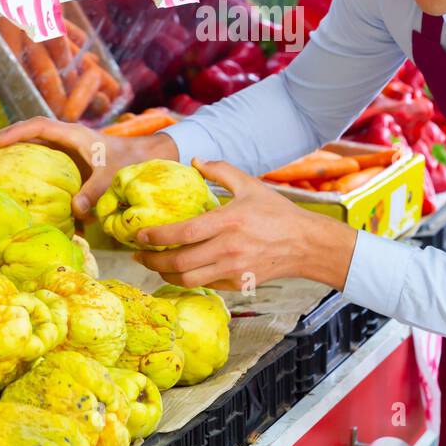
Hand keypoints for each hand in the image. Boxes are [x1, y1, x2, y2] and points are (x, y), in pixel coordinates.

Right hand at [0, 117, 177, 221]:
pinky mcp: (71, 162)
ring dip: (10, 153)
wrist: (150, 157)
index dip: (12, 135)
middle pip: (26, 133)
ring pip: (31, 146)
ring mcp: (67, 149)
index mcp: (73, 135)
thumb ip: (94, 193)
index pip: (36, 127)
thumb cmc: (133, 162)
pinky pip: (43, 162)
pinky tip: (16, 188)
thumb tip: (73, 212)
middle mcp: (66, 138)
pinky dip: (28, 170)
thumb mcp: (113, 177)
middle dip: (0, 143)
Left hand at [134, 159, 357, 291]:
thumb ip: (221, 170)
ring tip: (156, 266)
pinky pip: (205, 284)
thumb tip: (195, 160)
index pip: (183, 233)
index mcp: (228, 222)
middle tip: (139, 255)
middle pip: (179, 262)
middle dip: (152, 261)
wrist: (306, 244)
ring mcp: (233, 269)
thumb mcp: (250, 185)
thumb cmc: (278, 213)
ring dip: (166, 275)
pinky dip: (188, 280)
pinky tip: (181, 271)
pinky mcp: (238, 283)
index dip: (156, 237)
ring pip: (188, 280)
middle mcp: (228, 249)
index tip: (139, 236)